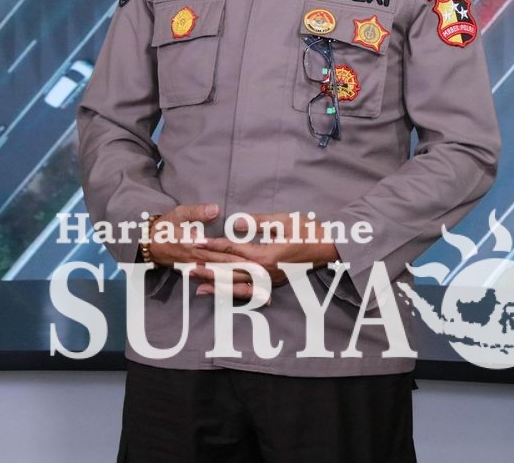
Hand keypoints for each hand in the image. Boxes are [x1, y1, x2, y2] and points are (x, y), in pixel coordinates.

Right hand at [144, 203, 261, 300]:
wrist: (149, 244)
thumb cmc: (166, 227)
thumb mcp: (179, 214)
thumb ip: (197, 213)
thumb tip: (214, 210)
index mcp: (196, 246)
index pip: (222, 254)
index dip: (240, 258)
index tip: (258, 262)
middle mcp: (199, 262)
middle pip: (227, 271)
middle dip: (248, 277)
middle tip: (269, 281)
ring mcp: (199, 271)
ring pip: (224, 282)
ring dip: (243, 289)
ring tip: (264, 296)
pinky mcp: (199, 275)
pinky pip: (217, 286)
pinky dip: (232, 293)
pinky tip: (247, 297)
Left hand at [195, 213, 341, 296]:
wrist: (328, 249)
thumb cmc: (308, 231)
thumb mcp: (285, 220)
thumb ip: (258, 222)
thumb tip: (234, 223)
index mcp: (265, 255)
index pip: (232, 250)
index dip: (213, 245)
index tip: (196, 242)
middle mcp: (263, 272)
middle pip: (228, 268)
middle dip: (205, 264)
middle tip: (185, 262)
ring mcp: (267, 281)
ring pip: (233, 283)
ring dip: (211, 280)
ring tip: (193, 277)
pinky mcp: (270, 285)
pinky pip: (246, 292)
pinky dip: (229, 292)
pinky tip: (215, 292)